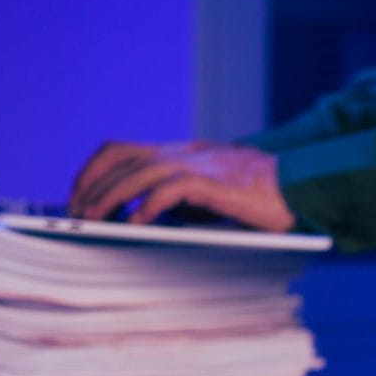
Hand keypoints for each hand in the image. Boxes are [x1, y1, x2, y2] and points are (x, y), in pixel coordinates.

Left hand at [68, 140, 294, 231]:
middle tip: (75, 214)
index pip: (120, 150)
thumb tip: (146, 218)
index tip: (77, 195)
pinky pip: (171, 190)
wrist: (301, 185)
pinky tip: (136, 225)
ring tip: (93, 220)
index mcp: (179, 153)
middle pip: (120, 159)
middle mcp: (182, 152)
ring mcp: (198, 165)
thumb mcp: (210, 194)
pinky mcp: (215, 183)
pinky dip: (148, 207)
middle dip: (90, 187)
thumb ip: (180, 199)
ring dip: (109, 197)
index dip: (92, 170)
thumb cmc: (260, 196)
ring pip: (138, 173)